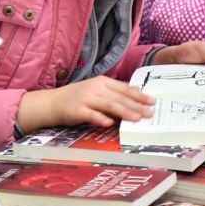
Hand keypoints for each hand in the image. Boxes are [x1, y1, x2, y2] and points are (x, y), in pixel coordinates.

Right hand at [18, 76, 154, 130]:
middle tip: (149, 113)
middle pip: (119, 98)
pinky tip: (109, 123)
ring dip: (124, 112)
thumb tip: (136, 96)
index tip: (152, 101)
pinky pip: (91, 115)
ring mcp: (86, 98)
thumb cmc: (78, 98)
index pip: (124, 88)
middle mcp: (95, 88)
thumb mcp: (97, 91)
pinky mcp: (77, 110)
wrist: (52, 102)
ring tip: (137, 118)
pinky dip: (100, 118)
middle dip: (136, 106)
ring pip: (109, 105)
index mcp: (102, 82)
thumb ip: (114, 93)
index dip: (139, 95)